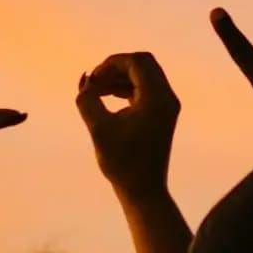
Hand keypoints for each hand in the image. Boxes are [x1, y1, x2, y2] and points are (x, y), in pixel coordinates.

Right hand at [76, 51, 180, 195]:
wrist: (144, 190)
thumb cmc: (122, 163)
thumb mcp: (98, 129)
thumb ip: (87, 100)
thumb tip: (85, 80)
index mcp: (157, 98)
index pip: (137, 62)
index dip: (111, 63)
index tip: (92, 78)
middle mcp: (167, 98)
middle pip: (143, 64)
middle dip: (116, 67)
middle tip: (95, 81)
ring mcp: (167, 106)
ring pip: (144, 76)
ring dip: (119, 78)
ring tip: (95, 91)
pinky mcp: (161, 115)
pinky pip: (144, 89)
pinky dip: (125, 89)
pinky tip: (106, 97)